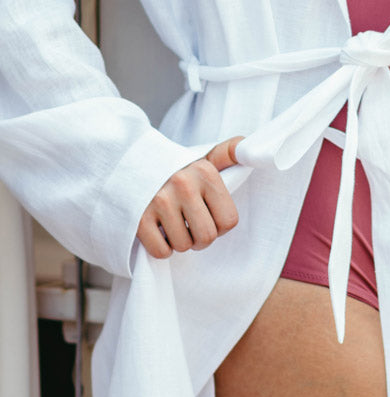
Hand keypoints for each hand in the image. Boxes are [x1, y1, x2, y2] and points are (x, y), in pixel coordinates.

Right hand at [136, 135, 243, 258]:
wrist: (133, 167)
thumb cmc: (178, 171)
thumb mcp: (206, 158)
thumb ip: (230, 152)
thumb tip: (249, 145)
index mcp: (206, 171)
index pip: (229, 221)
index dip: (219, 226)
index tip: (208, 216)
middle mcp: (184, 183)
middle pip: (206, 237)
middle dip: (200, 238)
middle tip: (190, 225)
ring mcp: (159, 200)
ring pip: (183, 246)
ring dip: (179, 242)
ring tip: (173, 224)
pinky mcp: (139, 217)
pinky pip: (160, 251)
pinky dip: (161, 248)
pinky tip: (159, 230)